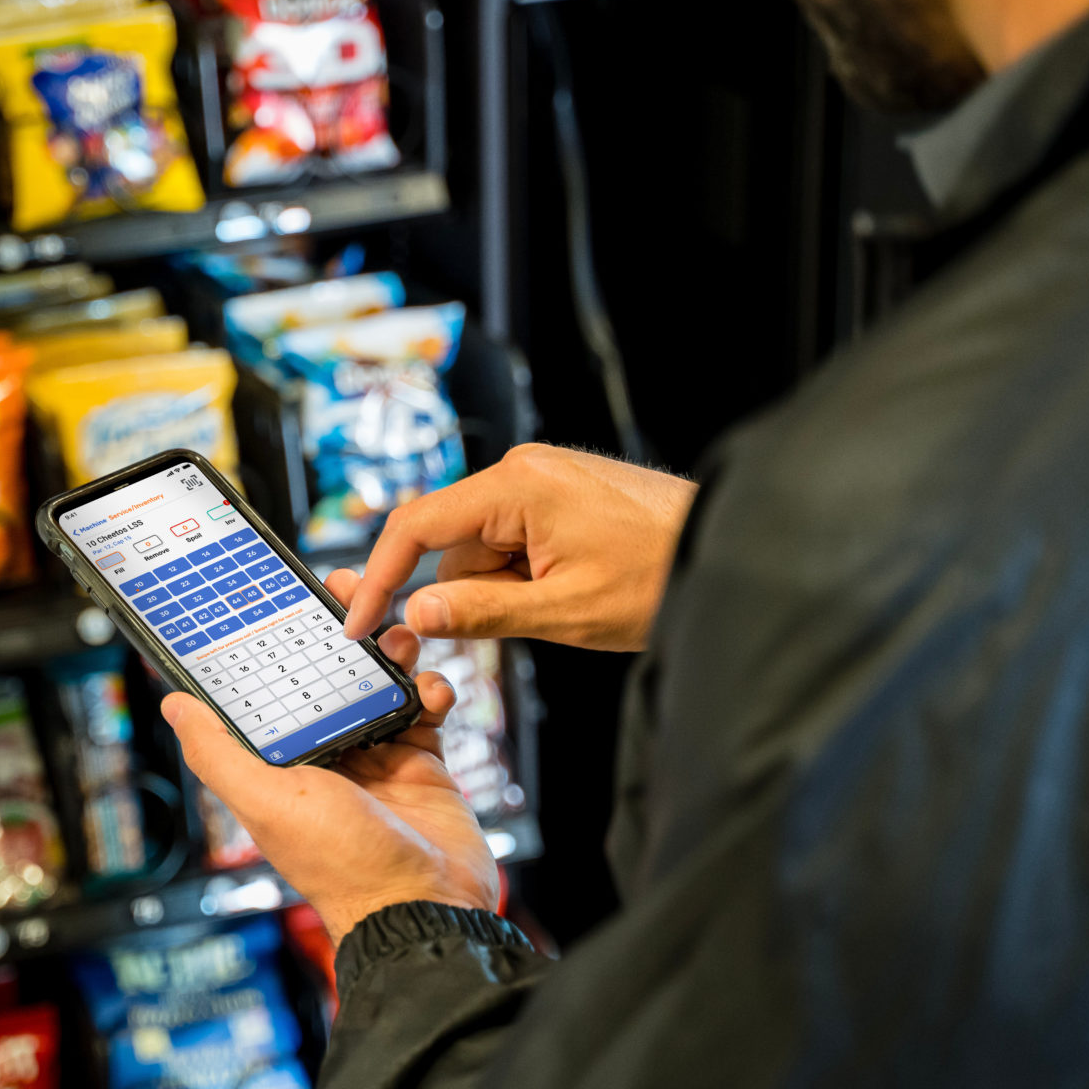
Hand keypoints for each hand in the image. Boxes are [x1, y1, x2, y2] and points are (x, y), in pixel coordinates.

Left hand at [161, 569, 496, 943]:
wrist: (424, 905)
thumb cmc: (343, 865)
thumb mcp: (266, 801)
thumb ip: (217, 752)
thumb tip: (173, 704)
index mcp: (282, 765)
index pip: (273, 690)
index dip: (277, 646)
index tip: (285, 601)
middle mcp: (327, 757)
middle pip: (328, 676)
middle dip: (340, 633)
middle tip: (351, 591)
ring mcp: (376, 758)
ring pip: (379, 682)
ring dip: (391, 652)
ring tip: (399, 635)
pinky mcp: (421, 763)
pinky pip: (424, 707)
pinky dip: (430, 689)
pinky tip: (431, 689)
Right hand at [342, 443, 697, 651]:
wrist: (729, 551)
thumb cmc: (662, 573)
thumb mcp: (563, 610)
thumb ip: (481, 612)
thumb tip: (416, 613)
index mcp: (515, 486)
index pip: (416, 527)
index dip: (379, 577)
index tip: (359, 620)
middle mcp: (521, 469)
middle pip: (450, 543)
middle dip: (471, 591)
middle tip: (525, 618)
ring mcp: (540, 477)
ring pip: (481, 548)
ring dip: (504, 587)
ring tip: (567, 600)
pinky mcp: (556, 491)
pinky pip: (510, 539)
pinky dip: (523, 573)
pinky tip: (570, 585)